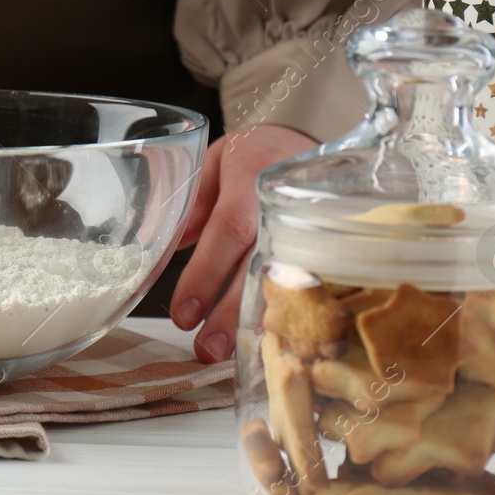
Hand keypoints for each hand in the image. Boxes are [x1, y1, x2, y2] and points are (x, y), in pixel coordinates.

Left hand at [170, 124, 317, 362]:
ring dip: (259, 321)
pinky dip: (286, 314)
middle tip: (207, 348)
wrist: (309, 141)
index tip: (184, 312)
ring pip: (287, 278)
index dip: (206, 274)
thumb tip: (163, 250)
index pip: (229, 229)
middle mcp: (287, 199)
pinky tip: (268, 341)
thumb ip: (191, 205)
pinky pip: (308, 281)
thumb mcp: (214, 164)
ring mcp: (315, 221)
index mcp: (253, 171)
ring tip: (231, 353)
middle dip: (231, 312)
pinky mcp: (330, 241)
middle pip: (261, 262)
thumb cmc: (253, 154)